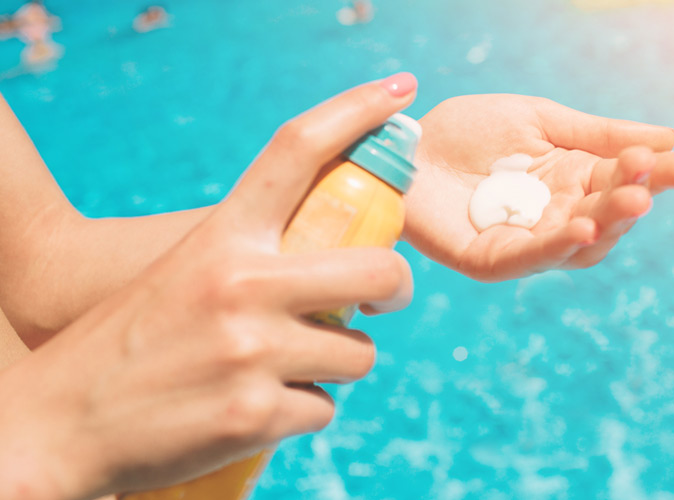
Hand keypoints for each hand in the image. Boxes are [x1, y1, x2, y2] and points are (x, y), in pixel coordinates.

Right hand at [0, 75, 416, 499]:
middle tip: (383, 297)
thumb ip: (259, 252)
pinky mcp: (257, 415)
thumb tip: (345, 249)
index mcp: (222, 236)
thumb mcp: (188, 269)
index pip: (299, 150)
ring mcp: (252, 352)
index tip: (400, 88)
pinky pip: (324, 409)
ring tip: (277, 366)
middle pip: (380, 269)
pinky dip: (300, 410)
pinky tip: (253, 407)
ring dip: (332, 364)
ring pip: (359, 355)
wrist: (59, 422)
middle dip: (394, 288)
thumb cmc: (133, 339)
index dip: (357, 110)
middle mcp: (242, 285)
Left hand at [404, 94, 673, 280]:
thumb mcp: (540, 120)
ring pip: (580, 243)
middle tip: (651, 178)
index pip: (626, 181)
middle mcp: (558, 215)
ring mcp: (529, 242)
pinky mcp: (494, 261)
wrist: (408, 146)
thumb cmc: (468, 131)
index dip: (660, 177)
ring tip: (631, 200)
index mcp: (573, 179)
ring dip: (606, 223)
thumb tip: (668, 136)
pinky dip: (559, 245)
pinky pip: (533, 257)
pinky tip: (582, 227)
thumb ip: (597, 134)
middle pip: (608, 216)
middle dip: (634, 197)